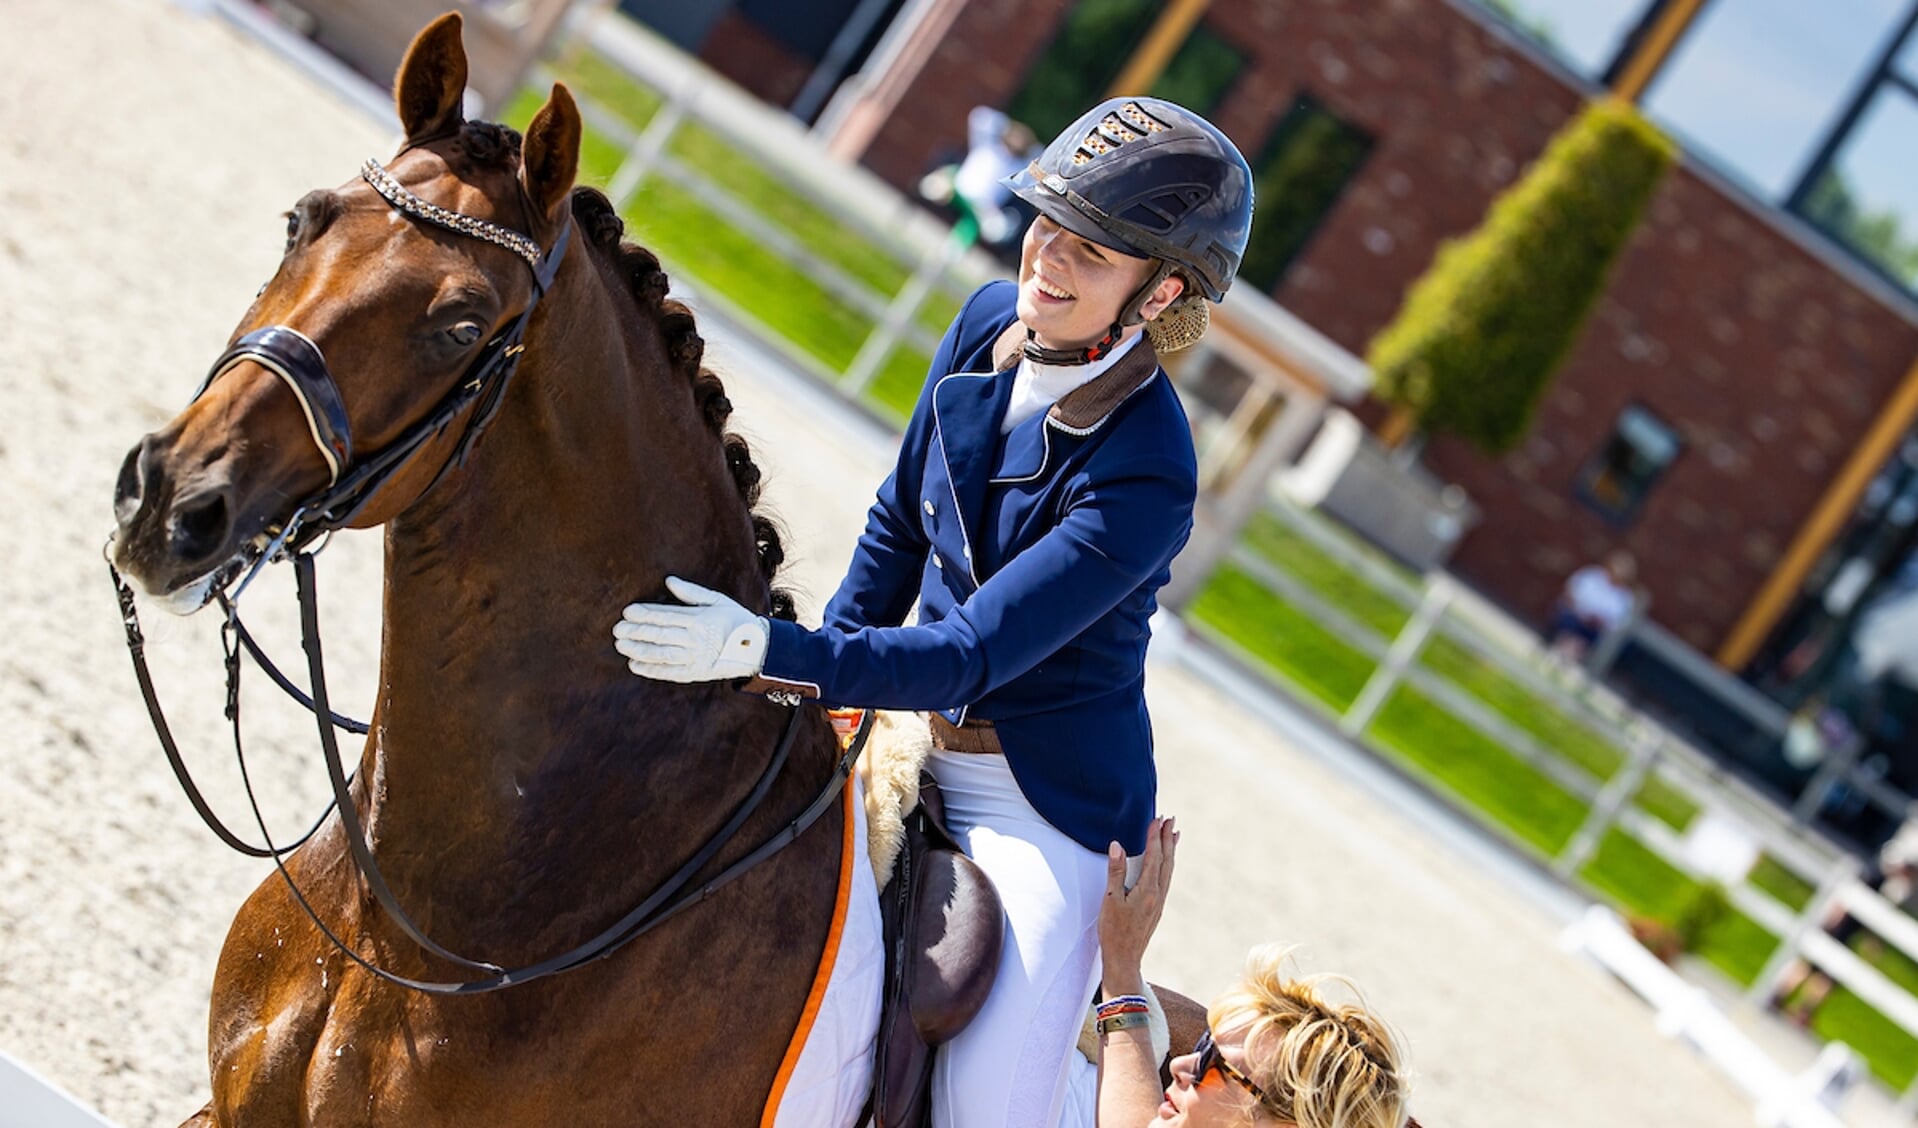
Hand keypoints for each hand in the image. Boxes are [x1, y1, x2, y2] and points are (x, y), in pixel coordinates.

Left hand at [613, 576, 767, 682]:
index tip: (627, 612)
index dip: (645, 614)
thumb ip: (692, 592)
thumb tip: (669, 581)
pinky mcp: (696, 673)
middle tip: (617, 629)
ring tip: (621, 646)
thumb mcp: (718, 600)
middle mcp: (696, 639)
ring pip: (661, 654)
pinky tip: (635, 665)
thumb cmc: (735, 620)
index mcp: (700, 619)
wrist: (757, 649)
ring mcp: (696, 657)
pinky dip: (651, 670)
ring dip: (639, 650)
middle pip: (660, 635)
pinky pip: (670, 672)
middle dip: (636, 632)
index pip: (666, 616)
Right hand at [1098, 816, 1175, 992]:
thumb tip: (1117, 846)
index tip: (1157, 819)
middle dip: (1167, 839)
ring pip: (1168, 870)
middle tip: (1171, 820)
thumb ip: (1115, 872)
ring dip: (1170, 850)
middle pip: (1166, 861)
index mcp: (1147, 890)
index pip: (1153, 856)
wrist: (1124, 959)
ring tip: (1174, 835)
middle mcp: (1157, 894)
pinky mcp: (1156, 908)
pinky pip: (1166, 879)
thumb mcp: (1110, 900)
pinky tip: (1165, 863)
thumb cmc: (1113, 932)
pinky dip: (1167, 865)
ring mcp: (1158, 902)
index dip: (1154, 837)